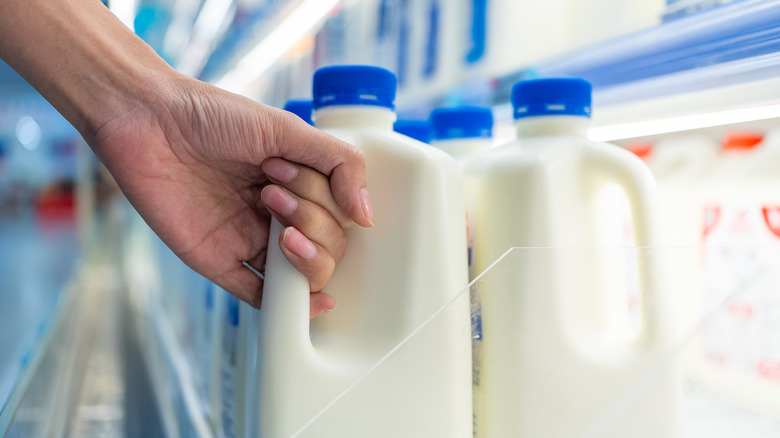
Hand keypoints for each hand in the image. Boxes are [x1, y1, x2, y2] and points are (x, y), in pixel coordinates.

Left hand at [91, 76, 372, 317]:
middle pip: (328, 248)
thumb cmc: (211, 115)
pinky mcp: (217, 260)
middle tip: (271, 189)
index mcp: (298, 184)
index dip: (324, 200)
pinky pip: (256, 294)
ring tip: (275, 220)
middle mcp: (278, 214)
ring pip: (300, 276)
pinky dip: (283, 305)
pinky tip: (307, 302)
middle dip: (312, 221)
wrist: (145, 120)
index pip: (340, 215)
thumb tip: (368, 216)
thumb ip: (339, 164)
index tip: (285, 167)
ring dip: (304, 260)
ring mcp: (248, 239)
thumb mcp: (285, 128)